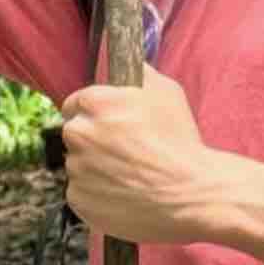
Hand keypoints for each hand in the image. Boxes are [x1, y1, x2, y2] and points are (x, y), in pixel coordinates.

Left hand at [60, 67, 223, 245]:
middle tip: (122, 149)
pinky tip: (124, 193)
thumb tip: (130, 65)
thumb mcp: (168, 92)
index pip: (75, 103)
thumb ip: (140, 74)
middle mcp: (80, 133)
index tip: (106, 122)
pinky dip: (96, 194)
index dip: (92, 112)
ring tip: (129, 174)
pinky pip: (82, 192)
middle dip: (92, 139)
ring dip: (95, 167)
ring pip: (78, 164)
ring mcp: (77, 169)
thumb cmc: (180, 142)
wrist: (188, 194)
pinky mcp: (79, 199)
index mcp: (96, 103)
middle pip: (75, 133)